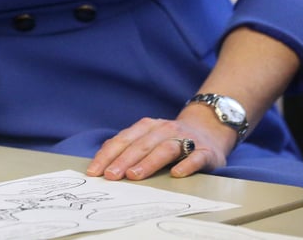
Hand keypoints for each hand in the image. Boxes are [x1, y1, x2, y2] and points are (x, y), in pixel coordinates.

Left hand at [85, 114, 235, 180]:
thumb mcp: (147, 137)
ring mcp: (185, 138)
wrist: (208, 129)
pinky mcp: (205, 151)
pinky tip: (176, 174)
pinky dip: (186, 165)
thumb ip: (128, 146)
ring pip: (165, 149)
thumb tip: (102, 162)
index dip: (107, 155)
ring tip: (134, 176)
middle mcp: (164, 129)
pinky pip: (195, 157)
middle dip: (123, 160)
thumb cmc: (169, 139)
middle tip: (111, 176)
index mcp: (147, 126)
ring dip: (148, 162)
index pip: (123, 140)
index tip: (94, 171)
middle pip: (141, 145)